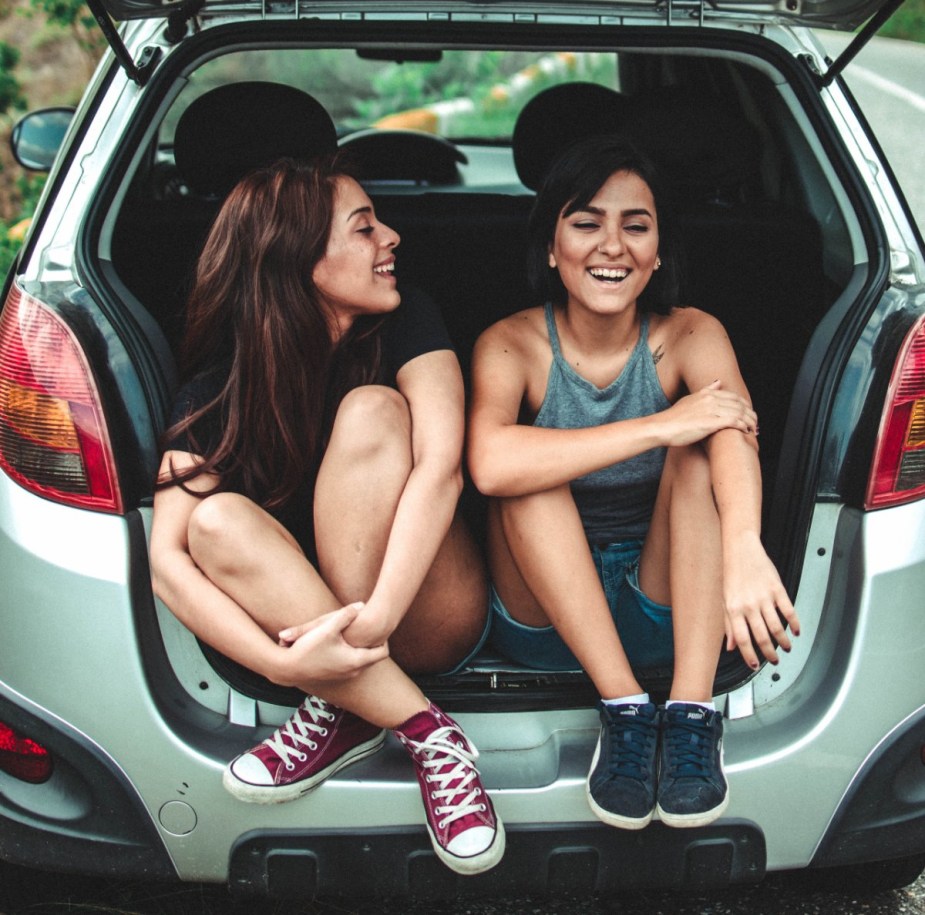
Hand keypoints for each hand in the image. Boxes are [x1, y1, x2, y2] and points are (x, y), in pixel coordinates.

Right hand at [273, 603, 388, 684]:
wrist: (288, 669)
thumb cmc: (308, 649)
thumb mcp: (327, 628)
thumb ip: (346, 615)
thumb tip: (362, 604)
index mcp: (356, 660)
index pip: (383, 652)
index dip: (384, 638)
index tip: (379, 627)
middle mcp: (354, 671)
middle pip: (374, 657)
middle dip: (374, 643)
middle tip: (372, 628)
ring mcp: (345, 675)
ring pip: (362, 661)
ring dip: (362, 648)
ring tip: (359, 634)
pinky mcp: (336, 675)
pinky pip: (352, 664)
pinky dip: (352, 654)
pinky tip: (343, 642)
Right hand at [660, 381, 757, 446]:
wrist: (662, 427)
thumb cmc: (673, 418)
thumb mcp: (689, 399)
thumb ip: (705, 390)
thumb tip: (718, 382)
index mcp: (706, 394)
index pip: (734, 397)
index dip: (744, 406)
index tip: (748, 414)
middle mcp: (710, 399)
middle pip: (739, 404)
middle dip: (750, 414)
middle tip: (755, 423)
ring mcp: (711, 410)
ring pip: (739, 413)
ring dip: (749, 421)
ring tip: (753, 429)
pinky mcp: (711, 422)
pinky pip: (734, 421)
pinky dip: (743, 426)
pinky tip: (745, 431)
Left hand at [723, 535, 800, 668]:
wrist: (741, 549)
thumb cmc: (732, 575)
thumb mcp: (725, 600)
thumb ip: (728, 625)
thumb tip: (730, 647)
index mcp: (733, 609)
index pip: (742, 639)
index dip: (749, 655)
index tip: (755, 665)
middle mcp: (748, 605)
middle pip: (761, 636)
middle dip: (769, 653)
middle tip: (775, 660)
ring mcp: (764, 597)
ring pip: (777, 626)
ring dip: (783, 641)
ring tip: (787, 648)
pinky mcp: (777, 589)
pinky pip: (788, 610)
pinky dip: (794, 623)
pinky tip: (796, 631)